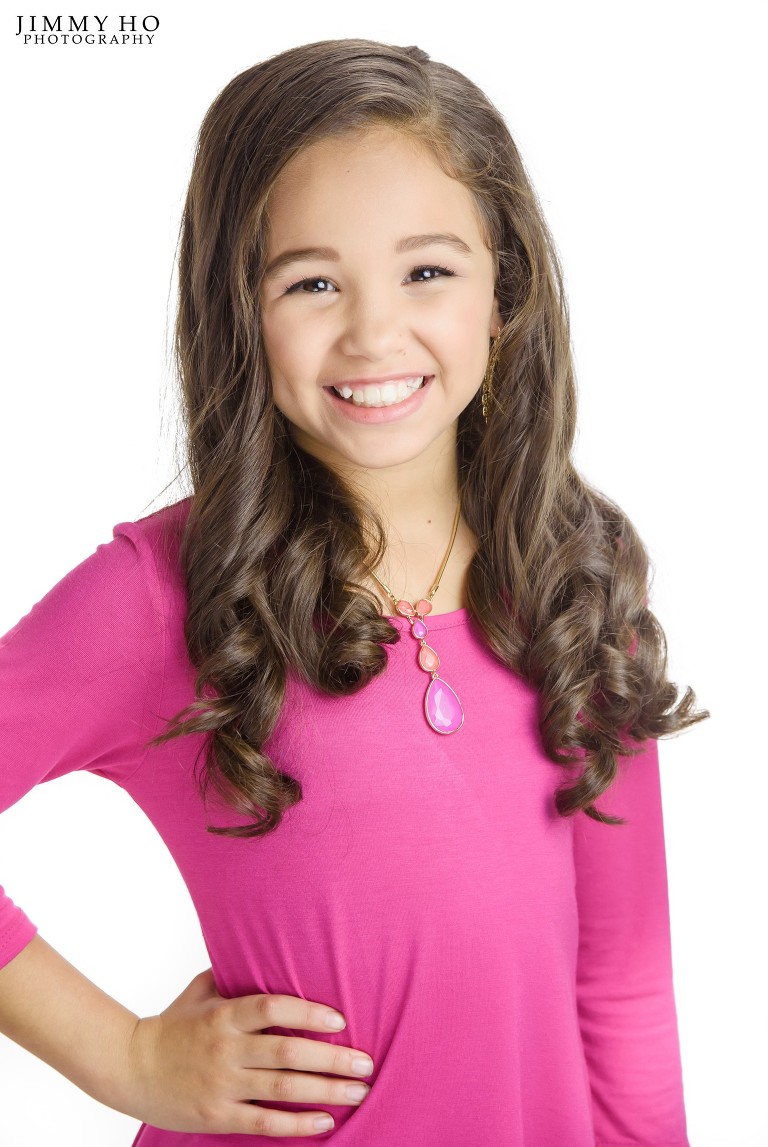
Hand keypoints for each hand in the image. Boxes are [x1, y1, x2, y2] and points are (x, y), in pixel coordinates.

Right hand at [126, 970, 373, 1135]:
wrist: (129, 1067)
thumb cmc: (172, 1025)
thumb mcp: (201, 991)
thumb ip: (235, 974)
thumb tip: (270, 946)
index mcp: (224, 1015)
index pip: (272, 1009)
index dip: (308, 1013)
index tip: (340, 1020)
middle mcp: (226, 1049)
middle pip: (288, 1053)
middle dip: (332, 1059)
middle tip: (366, 1062)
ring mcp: (222, 1085)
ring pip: (283, 1089)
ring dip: (326, 1091)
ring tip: (359, 1090)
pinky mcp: (218, 1115)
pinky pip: (264, 1121)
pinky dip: (297, 1124)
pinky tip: (326, 1121)